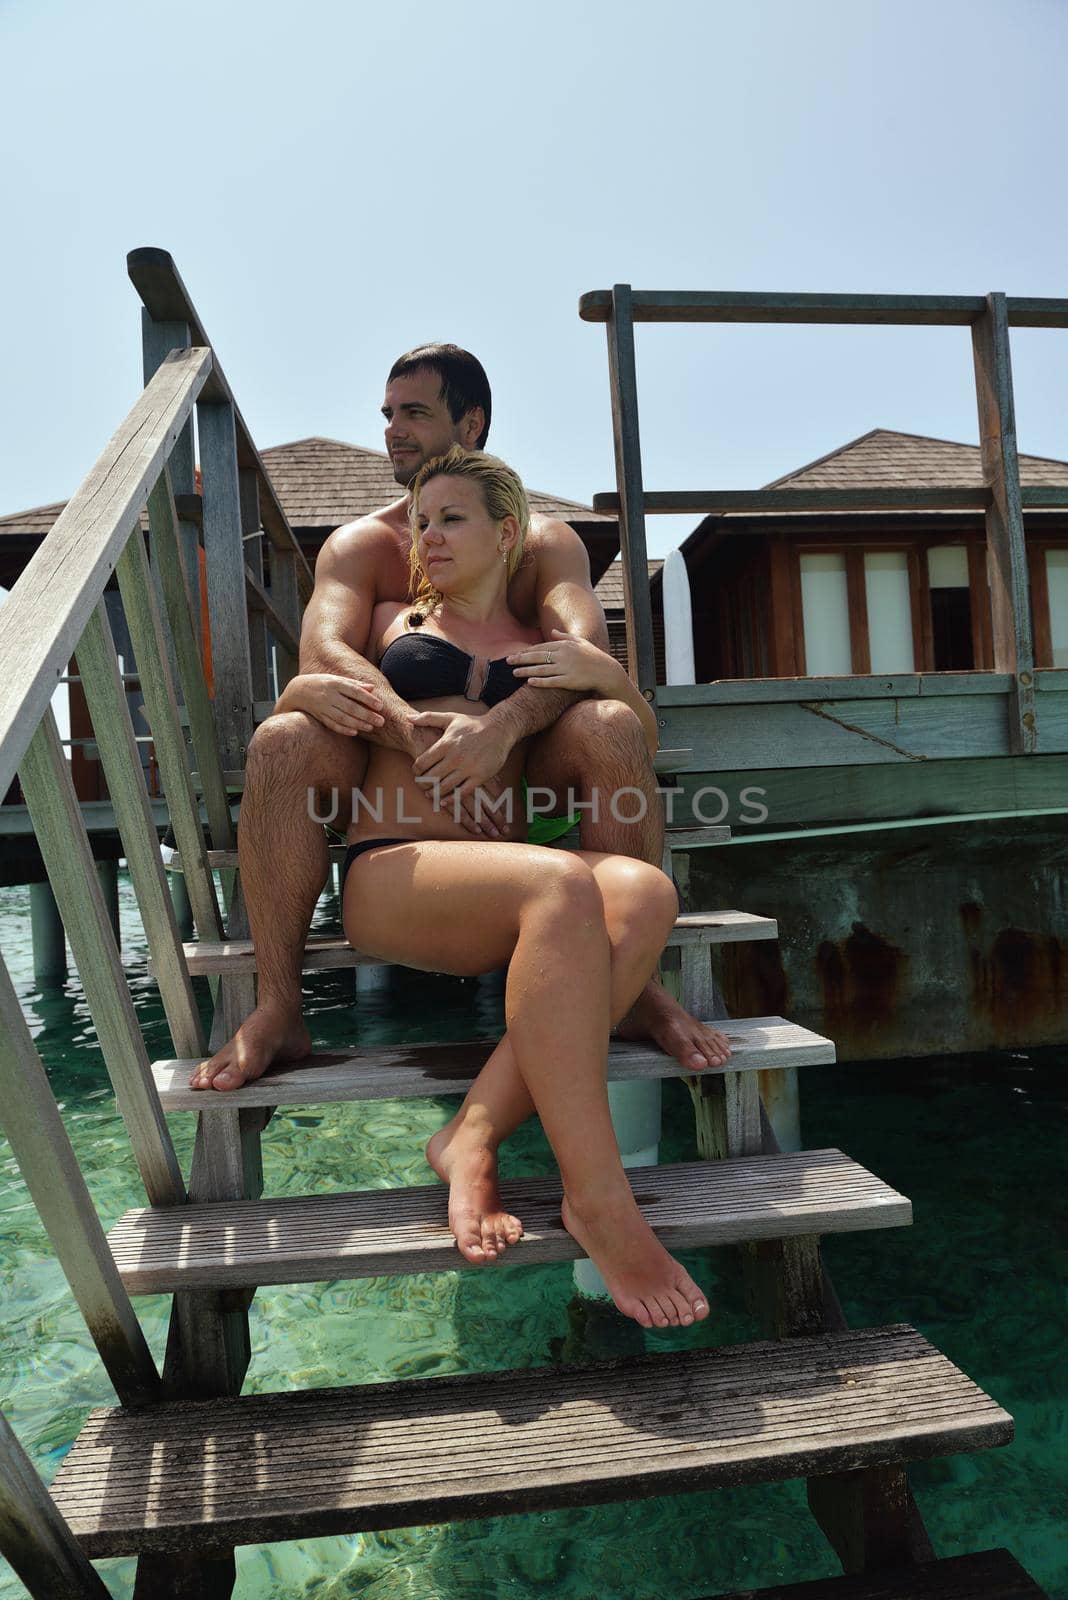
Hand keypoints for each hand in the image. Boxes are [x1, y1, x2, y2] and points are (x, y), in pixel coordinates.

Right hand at [282, 673, 384, 737]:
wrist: (297, 690)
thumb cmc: (322, 683)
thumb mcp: (337, 679)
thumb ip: (355, 684)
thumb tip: (372, 688)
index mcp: (335, 683)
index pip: (354, 691)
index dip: (368, 699)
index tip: (380, 706)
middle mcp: (329, 695)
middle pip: (350, 707)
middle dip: (366, 715)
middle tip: (381, 721)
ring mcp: (323, 707)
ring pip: (342, 717)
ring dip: (357, 724)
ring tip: (371, 727)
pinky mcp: (319, 716)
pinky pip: (332, 724)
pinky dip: (343, 729)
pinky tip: (355, 732)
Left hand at [409, 711, 513, 836]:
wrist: (500, 729)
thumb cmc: (473, 724)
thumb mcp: (451, 717)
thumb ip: (428, 717)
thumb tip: (408, 717)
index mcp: (446, 744)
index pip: (422, 763)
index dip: (416, 771)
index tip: (416, 773)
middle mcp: (455, 757)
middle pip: (431, 778)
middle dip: (422, 784)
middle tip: (421, 785)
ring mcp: (468, 768)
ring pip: (444, 787)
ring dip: (434, 793)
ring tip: (430, 794)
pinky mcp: (480, 777)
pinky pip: (462, 793)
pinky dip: (451, 800)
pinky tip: (444, 801)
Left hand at [507, 628, 616, 693]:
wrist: (606, 671)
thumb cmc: (593, 656)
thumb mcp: (580, 642)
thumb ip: (564, 636)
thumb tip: (552, 631)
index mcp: (565, 645)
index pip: (541, 647)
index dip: (527, 651)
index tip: (516, 654)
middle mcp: (564, 655)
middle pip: (538, 656)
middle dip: (521, 658)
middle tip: (507, 661)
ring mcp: (566, 668)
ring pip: (541, 669)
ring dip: (526, 671)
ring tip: (514, 672)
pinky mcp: (569, 681)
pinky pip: (551, 681)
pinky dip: (540, 682)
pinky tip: (529, 683)